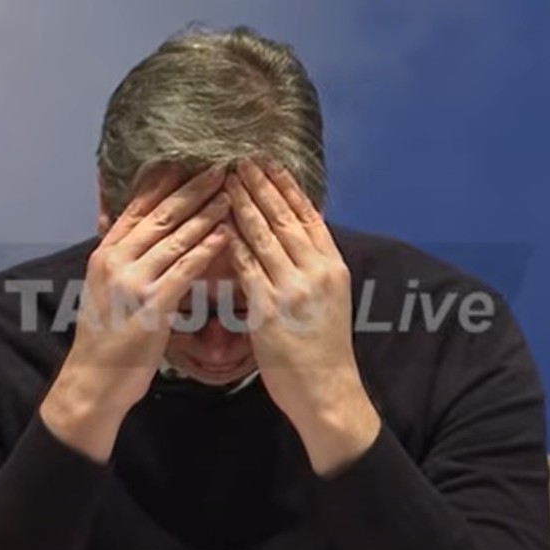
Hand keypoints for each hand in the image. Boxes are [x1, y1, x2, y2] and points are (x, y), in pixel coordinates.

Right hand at [41, 166, 230, 460]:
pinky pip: (182, 270)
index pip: (138, 206)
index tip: (190, 160)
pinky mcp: (150, 306)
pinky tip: (224, 235)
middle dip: (193, 189)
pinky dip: (204, 250)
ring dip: (206, 214)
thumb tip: (115, 219)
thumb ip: (116, 252)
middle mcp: (115, 260)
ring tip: (231, 194)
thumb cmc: (106, 335)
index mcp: (105, 252)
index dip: (166, 182)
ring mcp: (132, 282)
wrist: (94, 379)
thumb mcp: (103, 286)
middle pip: (160, 215)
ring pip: (175, 238)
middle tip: (221, 167)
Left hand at [226, 161, 379, 473]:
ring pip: (263, 236)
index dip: (286, 187)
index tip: (269, 162)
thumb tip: (294, 237)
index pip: (309, 215)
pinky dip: (230, 243)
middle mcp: (317, 271)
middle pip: (284, 218)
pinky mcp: (269, 309)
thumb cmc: (323, 348)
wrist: (327, 390)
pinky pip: (246, 267)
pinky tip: (216, 226)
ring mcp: (294, 289)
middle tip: (239, 160)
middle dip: (259, 186)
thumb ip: (312, 267)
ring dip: (241, 205)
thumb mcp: (329, 299)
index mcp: (333, 266)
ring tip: (224, 181)